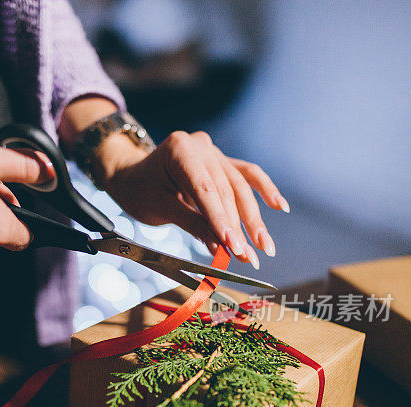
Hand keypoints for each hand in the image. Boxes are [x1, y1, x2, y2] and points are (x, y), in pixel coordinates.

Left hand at [97, 130, 288, 268]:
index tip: (234, 246)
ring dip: (254, 219)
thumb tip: (221, 248)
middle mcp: (200, 146)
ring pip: (240, 186)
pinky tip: (279, 206)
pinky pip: (246, 175)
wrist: (131, 176)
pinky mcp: (221, 162)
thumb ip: (192, 224)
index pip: (205, 190)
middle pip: (226, 190)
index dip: (221, 220)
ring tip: (265, 246)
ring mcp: (213, 152)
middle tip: (250, 256)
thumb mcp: (159, 209)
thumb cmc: (139, 190)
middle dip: (238, 227)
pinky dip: (264, 190)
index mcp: (179, 150)